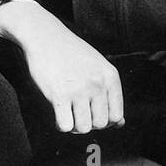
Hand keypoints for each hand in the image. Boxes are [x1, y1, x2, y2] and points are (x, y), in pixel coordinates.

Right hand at [0, 3, 123, 133]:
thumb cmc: (71, 54)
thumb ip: (109, 94)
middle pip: (100, 124)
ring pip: (84, 128)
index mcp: (110, 77)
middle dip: (89, 123)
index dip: (104, 121)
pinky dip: (61, 125)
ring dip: (75, 126)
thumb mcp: (98, 67)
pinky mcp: (59, 95)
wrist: (45, 37)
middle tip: (78, 114)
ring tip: (68, 115)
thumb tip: (120, 124)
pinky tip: (58, 115)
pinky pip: (65, 125)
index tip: (92, 114)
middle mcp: (97, 84)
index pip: (116, 116)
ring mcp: (78, 90)